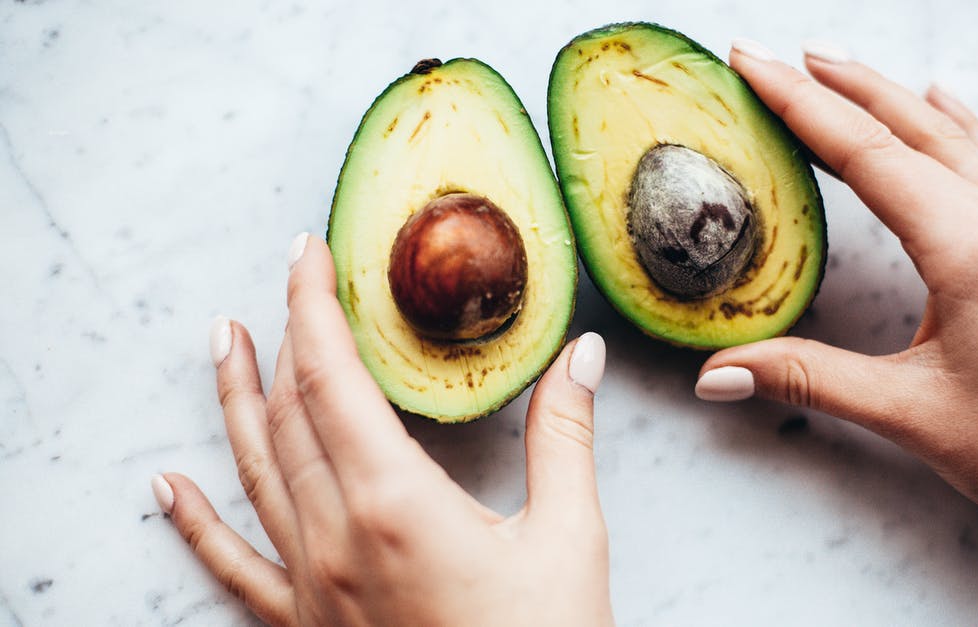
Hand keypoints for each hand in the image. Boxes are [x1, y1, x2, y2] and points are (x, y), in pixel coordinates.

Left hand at [151, 235, 613, 626]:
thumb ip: (564, 438)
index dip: (314, 308)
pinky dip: (195, 523)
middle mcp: (336, 537)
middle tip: (283, 279)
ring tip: (223, 342)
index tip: (307, 254)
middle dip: (282, 336)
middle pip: (288, 414)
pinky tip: (168, 488)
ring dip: (234, 402)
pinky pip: (234, 567)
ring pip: (254, 473)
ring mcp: (312, 584)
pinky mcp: (307, 623)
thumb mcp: (569, 539)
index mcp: (396, 503)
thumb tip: (579, 357)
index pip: (333, 379)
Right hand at [694, 40, 977, 623]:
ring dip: (885, 94)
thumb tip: (718, 373)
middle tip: (773, 56)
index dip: (801, 105)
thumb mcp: (904, 411)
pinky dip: (949, 120)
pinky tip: (939, 102)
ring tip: (835, 66)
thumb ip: (805, 379)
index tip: (754, 65)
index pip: (867, 155)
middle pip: (905, 127)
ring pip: (947, 133)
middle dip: (834, 84)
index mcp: (969, 248)